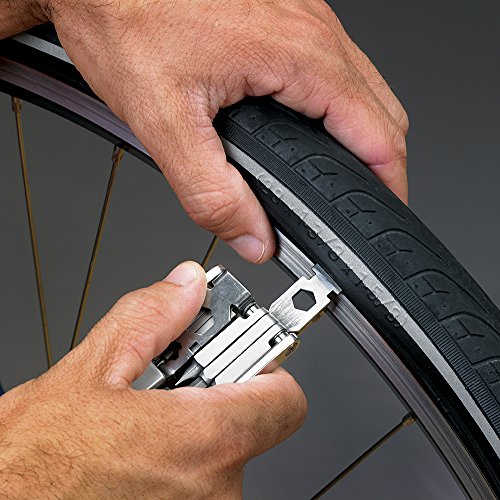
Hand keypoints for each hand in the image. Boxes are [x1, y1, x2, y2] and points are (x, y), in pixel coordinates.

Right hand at [0, 262, 306, 497]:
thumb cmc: (28, 467)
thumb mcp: (88, 372)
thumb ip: (151, 319)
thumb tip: (186, 286)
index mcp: (201, 441)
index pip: (285, 399)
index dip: (265, 369)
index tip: (245, 356)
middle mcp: (214, 491)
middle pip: (249, 422)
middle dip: (214, 396)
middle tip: (173, 386)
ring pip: (222, 453)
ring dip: (192, 431)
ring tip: (144, 424)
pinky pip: (201, 484)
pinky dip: (179, 462)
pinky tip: (139, 454)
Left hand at [1, 0, 408, 261]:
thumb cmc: (125, 18)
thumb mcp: (164, 120)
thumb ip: (212, 192)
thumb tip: (252, 236)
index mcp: (297, 55)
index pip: (376, 131)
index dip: (388, 180)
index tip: (384, 207)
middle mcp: (310, 28)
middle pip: (379, 107)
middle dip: (380, 159)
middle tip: (362, 196)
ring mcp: (300, 14)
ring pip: (359, 83)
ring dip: (357, 130)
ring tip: (335, 170)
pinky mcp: (283, 13)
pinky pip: (329, 64)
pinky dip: (333, 102)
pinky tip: (305, 123)